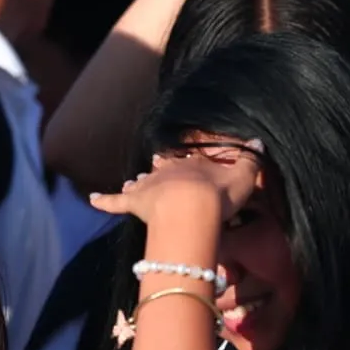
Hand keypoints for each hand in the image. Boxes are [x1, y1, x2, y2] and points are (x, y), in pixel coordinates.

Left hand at [89, 141, 262, 227]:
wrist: (193, 208)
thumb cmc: (220, 193)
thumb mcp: (244, 176)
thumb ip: (252, 160)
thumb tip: (259, 141)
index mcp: (191, 164)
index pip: (189, 161)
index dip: (189, 164)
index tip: (186, 163)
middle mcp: (166, 171)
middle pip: (161, 169)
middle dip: (159, 170)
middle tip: (155, 168)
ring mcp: (148, 186)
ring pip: (140, 182)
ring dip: (137, 183)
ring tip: (132, 182)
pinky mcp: (133, 203)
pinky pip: (114, 203)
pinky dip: (103, 201)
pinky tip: (91, 200)